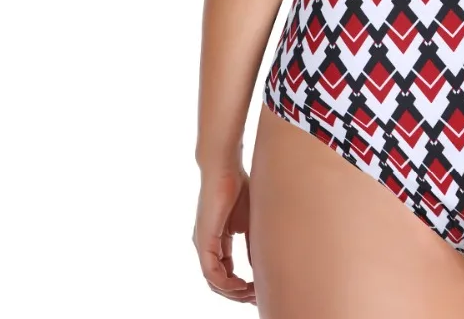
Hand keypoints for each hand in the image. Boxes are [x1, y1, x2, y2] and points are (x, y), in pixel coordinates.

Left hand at [193, 166, 255, 304]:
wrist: (225, 166)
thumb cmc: (239, 186)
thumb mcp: (250, 221)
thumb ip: (252, 243)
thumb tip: (260, 266)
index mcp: (216, 241)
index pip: (225, 272)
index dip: (241, 284)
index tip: (260, 288)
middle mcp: (206, 246)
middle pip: (219, 282)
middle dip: (239, 293)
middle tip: (258, 297)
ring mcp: (203, 245)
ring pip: (214, 282)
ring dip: (234, 292)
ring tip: (253, 293)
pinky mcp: (203, 241)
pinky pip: (211, 273)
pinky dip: (226, 283)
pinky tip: (242, 285)